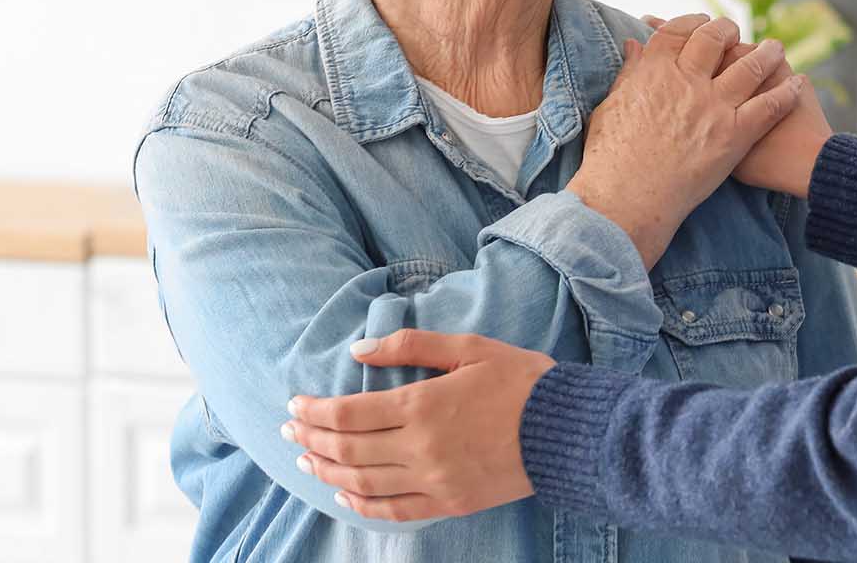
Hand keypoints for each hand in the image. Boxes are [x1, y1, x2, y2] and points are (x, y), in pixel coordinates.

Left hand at [284, 330, 553, 522]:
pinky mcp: (449, 503)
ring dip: (327, 472)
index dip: (314, 412)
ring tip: (306, 461)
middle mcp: (421, 448)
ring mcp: (434, 480)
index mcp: (423, 405)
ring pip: (363, 482)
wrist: (567, 430)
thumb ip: (410, 346)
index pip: (348, 414)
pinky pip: (394, 510)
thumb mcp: (468, 348)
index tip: (294, 406)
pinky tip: (345, 493)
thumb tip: (358, 351)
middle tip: (288, 432)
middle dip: (311, 440)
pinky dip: (362, 504)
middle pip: (347, 449)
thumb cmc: (521, 381)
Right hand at [568, 13, 804, 266]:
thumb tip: (635, 46)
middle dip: (727, 31)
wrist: (628, 198)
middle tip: (734, 31)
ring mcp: (714, 106)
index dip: (693, 22)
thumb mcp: (611, 107)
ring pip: (750, 66)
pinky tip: (797, 83)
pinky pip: (769, 106)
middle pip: (714, 39)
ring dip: (766, 53)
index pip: (678, 31)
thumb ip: (629, 74)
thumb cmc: (611, 159)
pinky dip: (786, 92)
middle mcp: (687, 80)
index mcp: (653, 71)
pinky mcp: (735, 134)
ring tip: (775, 47)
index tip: (701, 23)